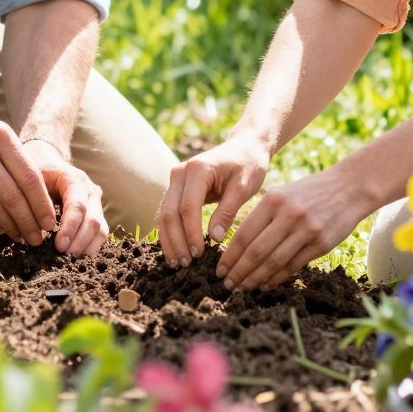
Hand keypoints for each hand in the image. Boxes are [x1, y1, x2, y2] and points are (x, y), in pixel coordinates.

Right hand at [0, 101, 56, 244]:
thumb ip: (17, 161)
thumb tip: (39, 201)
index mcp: (1, 136)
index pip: (29, 177)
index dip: (42, 204)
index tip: (50, 223)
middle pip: (12, 196)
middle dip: (28, 222)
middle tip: (36, 239)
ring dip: (9, 225)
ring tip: (19, 236)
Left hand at [23, 139, 107, 255]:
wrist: (47, 162)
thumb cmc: (35, 172)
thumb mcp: (31, 179)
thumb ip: (31, 198)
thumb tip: (27, 227)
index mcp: (73, 179)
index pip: (77, 206)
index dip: (70, 227)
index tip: (59, 246)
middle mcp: (89, 189)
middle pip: (92, 219)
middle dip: (80, 240)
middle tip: (65, 256)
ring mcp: (95, 202)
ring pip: (100, 227)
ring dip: (87, 245)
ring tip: (71, 258)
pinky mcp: (96, 212)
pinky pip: (102, 232)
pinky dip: (93, 245)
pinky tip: (80, 254)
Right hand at [156, 132, 270, 267]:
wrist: (244, 146)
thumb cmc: (248, 164)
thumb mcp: (244, 186)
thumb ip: (228, 210)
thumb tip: (214, 238)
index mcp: (198, 170)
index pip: (187, 206)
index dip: (190, 232)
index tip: (199, 254)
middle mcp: (180, 173)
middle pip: (169, 212)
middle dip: (176, 240)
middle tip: (186, 265)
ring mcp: (175, 180)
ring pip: (164, 214)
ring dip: (169, 240)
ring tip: (178, 263)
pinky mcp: (176, 188)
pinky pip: (168, 213)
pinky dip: (170, 232)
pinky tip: (176, 250)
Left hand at [216, 168, 370, 290]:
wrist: (349, 188)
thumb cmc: (309, 192)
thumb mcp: (282, 194)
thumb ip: (262, 216)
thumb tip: (237, 247)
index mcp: (273, 200)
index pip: (244, 234)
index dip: (230, 256)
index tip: (219, 269)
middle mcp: (288, 215)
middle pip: (256, 251)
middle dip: (238, 272)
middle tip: (227, 284)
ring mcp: (306, 230)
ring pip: (273, 262)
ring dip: (255, 279)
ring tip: (243, 288)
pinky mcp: (321, 244)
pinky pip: (293, 266)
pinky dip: (277, 278)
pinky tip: (265, 285)